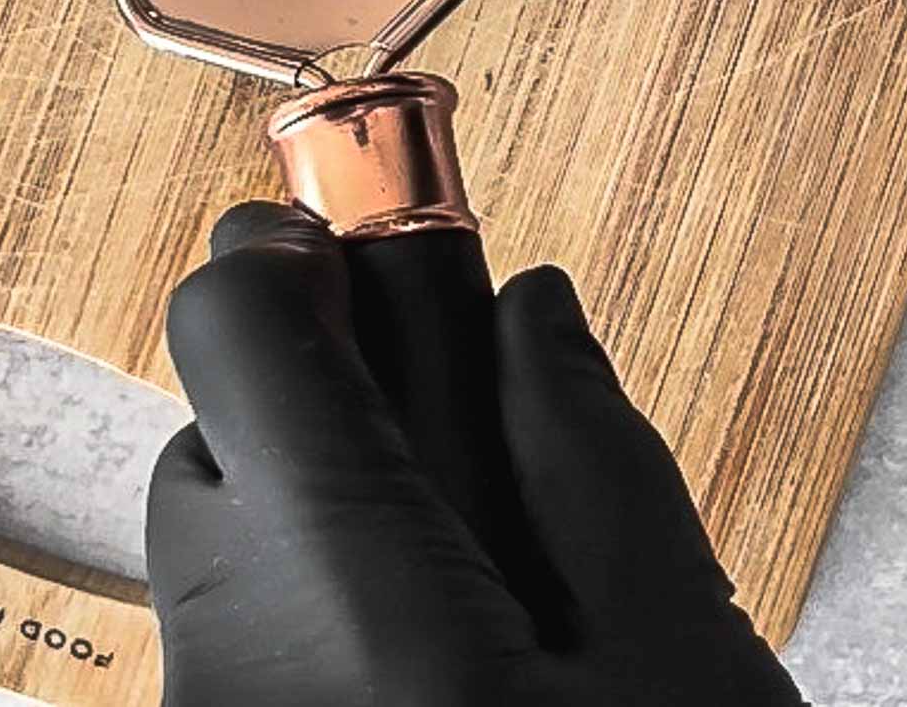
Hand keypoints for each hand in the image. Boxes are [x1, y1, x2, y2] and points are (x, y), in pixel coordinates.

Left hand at [147, 203, 802, 705]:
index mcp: (355, 605)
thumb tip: (531, 312)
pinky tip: (434, 670)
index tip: (377, 242)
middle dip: (331, 396)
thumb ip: (599, 462)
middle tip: (467, 439)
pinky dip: (313, 608)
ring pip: (222, 540)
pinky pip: (235, 640)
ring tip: (472, 583)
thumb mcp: (684, 678)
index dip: (299, 248)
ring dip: (323, 509)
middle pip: (222, 428)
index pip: (233, 320)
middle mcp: (234, 665)